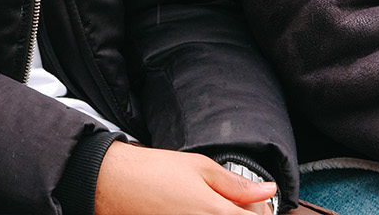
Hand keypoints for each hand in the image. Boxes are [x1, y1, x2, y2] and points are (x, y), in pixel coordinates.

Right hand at [94, 143, 279, 214]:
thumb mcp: (199, 167)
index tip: (254, 201)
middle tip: (232, 199)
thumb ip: (236, 184)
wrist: (111, 184)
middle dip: (242, 212)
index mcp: (217, 212)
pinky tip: (194, 208)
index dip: (260, 209)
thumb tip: (267, 189)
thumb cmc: (150, 172)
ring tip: (208, 203)